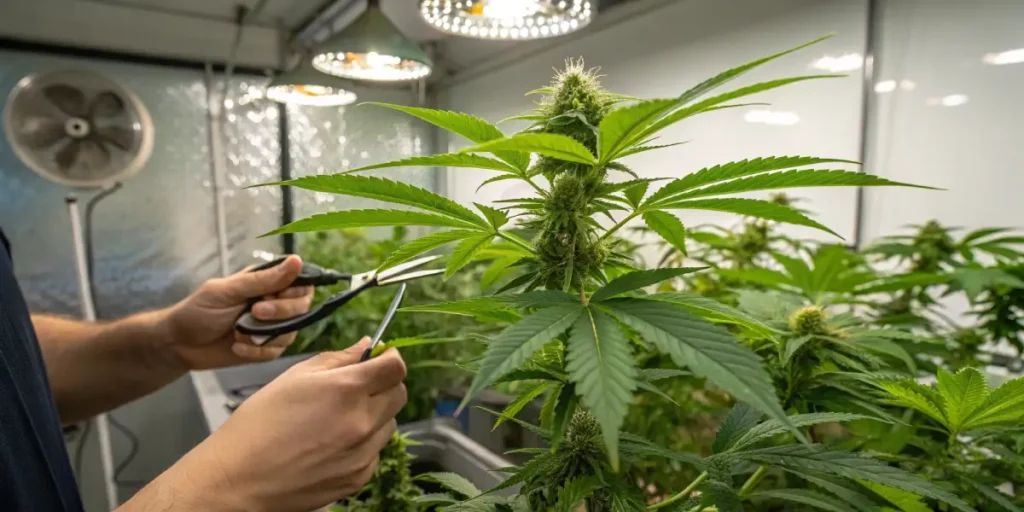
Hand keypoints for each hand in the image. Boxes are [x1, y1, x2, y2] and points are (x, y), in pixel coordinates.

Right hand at [125, 339, 407, 511]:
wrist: (239, 478)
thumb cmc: (259, 423)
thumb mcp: (294, 377)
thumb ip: (337, 359)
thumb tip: (367, 346)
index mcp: (347, 390)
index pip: (396, 367)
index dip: (390, 359)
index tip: (380, 359)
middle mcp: (362, 422)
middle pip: (399, 394)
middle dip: (384, 385)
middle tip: (358, 387)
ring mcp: (363, 453)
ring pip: (389, 423)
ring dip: (374, 415)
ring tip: (338, 419)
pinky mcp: (359, 477)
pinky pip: (375, 451)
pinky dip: (364, 444)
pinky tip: (333, 443)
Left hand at [165, 255, 314, 368]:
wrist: (178, 345)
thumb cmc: (198, 311)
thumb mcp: (228, 291)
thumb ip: (263, 280)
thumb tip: (297, 260)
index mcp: (266, 283)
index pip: (301, 283)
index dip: (296, 290)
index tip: (277, 293)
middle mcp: (274, 303)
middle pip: (302, 307)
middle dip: (282, 311)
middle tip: (255, 312)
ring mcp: (271, 328)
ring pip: (292, 331)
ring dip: (267, 333)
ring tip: (239, 332)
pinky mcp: (265, 349)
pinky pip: (276, 352)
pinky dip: (257, 351)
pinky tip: (237, 346)